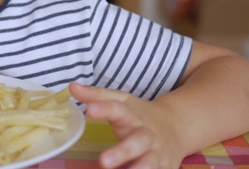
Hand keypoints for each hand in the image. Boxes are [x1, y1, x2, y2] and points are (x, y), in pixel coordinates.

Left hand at [69, 82, 184, 168]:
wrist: (177, 126)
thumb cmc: (139, 115)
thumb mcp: (121, 101)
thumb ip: (96, 95)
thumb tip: (72, 87)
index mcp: (133, 116)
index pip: (118, 109)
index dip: (104, 109)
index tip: (89, 110)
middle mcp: (146, 135)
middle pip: (137, 142)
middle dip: (122, 152)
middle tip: (103, 161)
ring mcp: (156, 154)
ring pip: (149, 164)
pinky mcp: (164, 168)